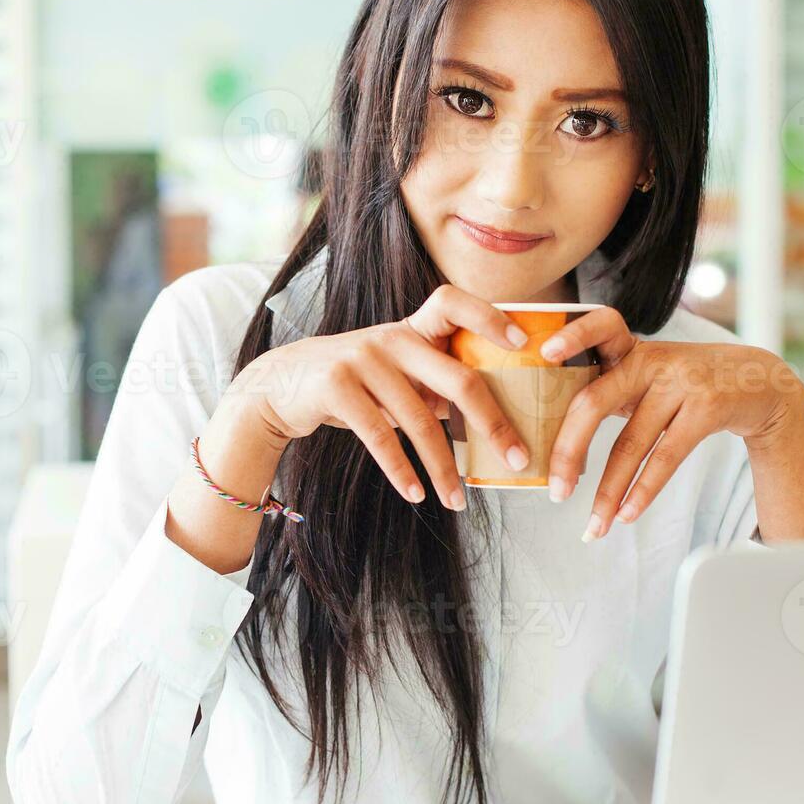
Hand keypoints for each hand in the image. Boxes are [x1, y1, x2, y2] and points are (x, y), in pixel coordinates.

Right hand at [225, 285, 532, 510]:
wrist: (281, 385)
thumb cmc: (354, 384)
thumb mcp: (395, 374)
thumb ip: (435, 385)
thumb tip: (492, 421)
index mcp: (411, 330)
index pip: (454, 303)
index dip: (490, 317)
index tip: (521, 344)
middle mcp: (391, 338)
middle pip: (458, 380)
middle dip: (493, 424)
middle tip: (517, 458)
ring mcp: (363, 359)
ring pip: (420, 421)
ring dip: (443, 467)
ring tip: (457, 500)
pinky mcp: (336, 386)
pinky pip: (379, 435)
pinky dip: (402, 469)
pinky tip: (417, 494)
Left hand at [540, 308, 803, 540]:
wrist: (761, 382)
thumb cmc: (686, 383)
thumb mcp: (648, 372)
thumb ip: (609, 389)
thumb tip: (558, 446)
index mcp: (628, 348)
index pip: (600, 326)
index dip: (573, 334)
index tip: (545, 351)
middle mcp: (650, 359)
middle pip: (595, 402)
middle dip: (568, 451)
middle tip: (554, 491)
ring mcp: (680, 382)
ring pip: (631, 442)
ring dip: (609, 491)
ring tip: (594, 526)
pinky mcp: (707, 407)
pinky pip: (666, 456)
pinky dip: (643, 490)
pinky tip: (626, 514)